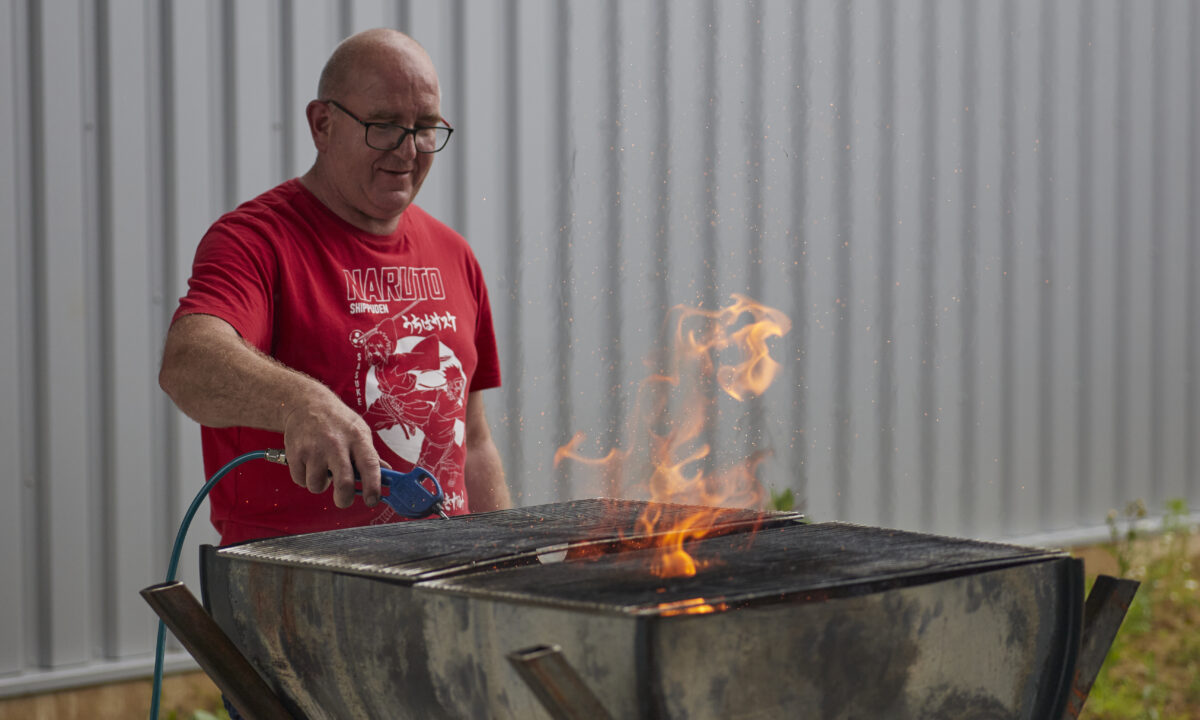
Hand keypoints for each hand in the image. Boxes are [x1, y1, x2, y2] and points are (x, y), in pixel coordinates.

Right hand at [281, 389, 381, 507]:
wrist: (306, 403)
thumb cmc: (338, 421)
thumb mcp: (360, 431)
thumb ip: (371, 455)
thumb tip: (387, 475)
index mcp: (357, 438)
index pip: (370, 465)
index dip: (373, 487)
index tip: (372, 501)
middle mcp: (336, 443)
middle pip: (344, 483)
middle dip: (344, 499)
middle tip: (344, 499)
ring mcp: (314, 449)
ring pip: (317, 485)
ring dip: (320, 484)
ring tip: (322, 469)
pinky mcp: (295, 453)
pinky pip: (300, 480)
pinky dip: (304, 478)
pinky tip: (309, 464)